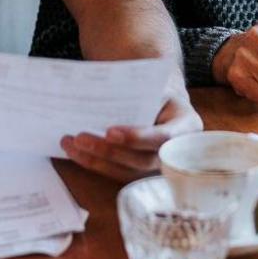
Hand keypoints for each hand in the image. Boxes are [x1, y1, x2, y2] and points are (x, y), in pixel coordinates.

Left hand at [61, 87, 202, 180]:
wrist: (162, 99)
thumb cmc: (158, 88)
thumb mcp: (155, 84)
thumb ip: (136, 93)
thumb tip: (96, 96)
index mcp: (187, 125)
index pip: (164, 138)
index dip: (137, 137)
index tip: (109, 131)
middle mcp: (177, 152)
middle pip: (143, 160)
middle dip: (109, 151)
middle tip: (79, 137)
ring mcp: (159, 167)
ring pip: (127, 173)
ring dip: (96, 161)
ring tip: (70, 144)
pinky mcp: (142, 173)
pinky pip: (118, 174)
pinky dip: (95, 164)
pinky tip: (76, 153)